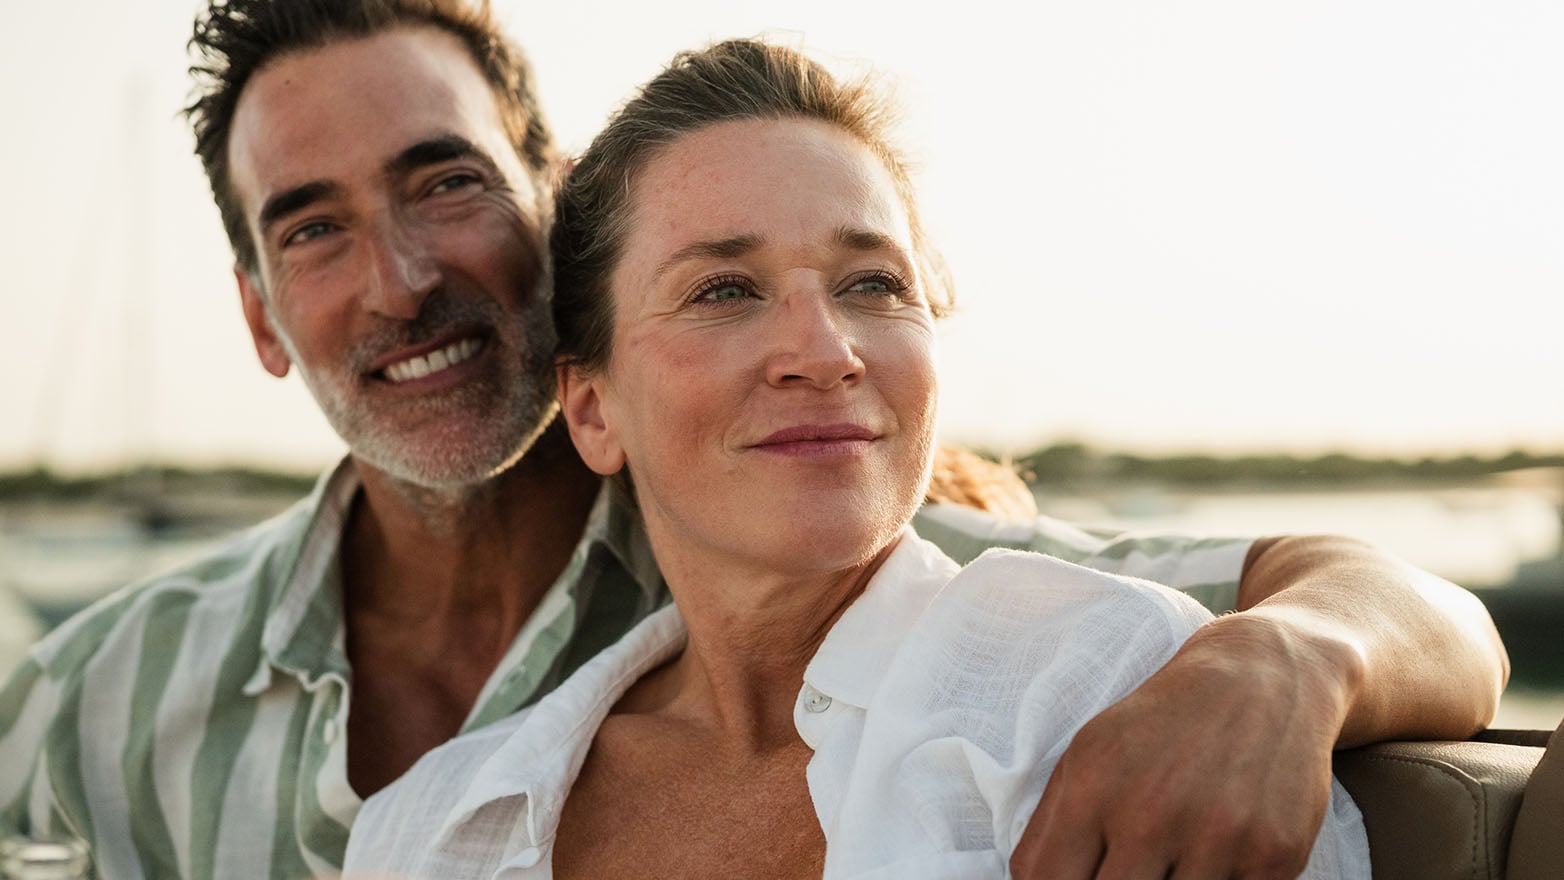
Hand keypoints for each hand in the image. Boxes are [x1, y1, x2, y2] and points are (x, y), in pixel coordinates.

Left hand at [1010, 614, 1352, 878]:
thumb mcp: (1087, 754)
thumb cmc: (1163, 722)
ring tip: (1173, 854)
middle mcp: (1151, 814)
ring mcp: (1217, 838)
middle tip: (1132, 865)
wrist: (1262, 676)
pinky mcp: (1273, 855)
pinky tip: (1219, 854)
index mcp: (1093, 788)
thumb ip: (1047, 829)